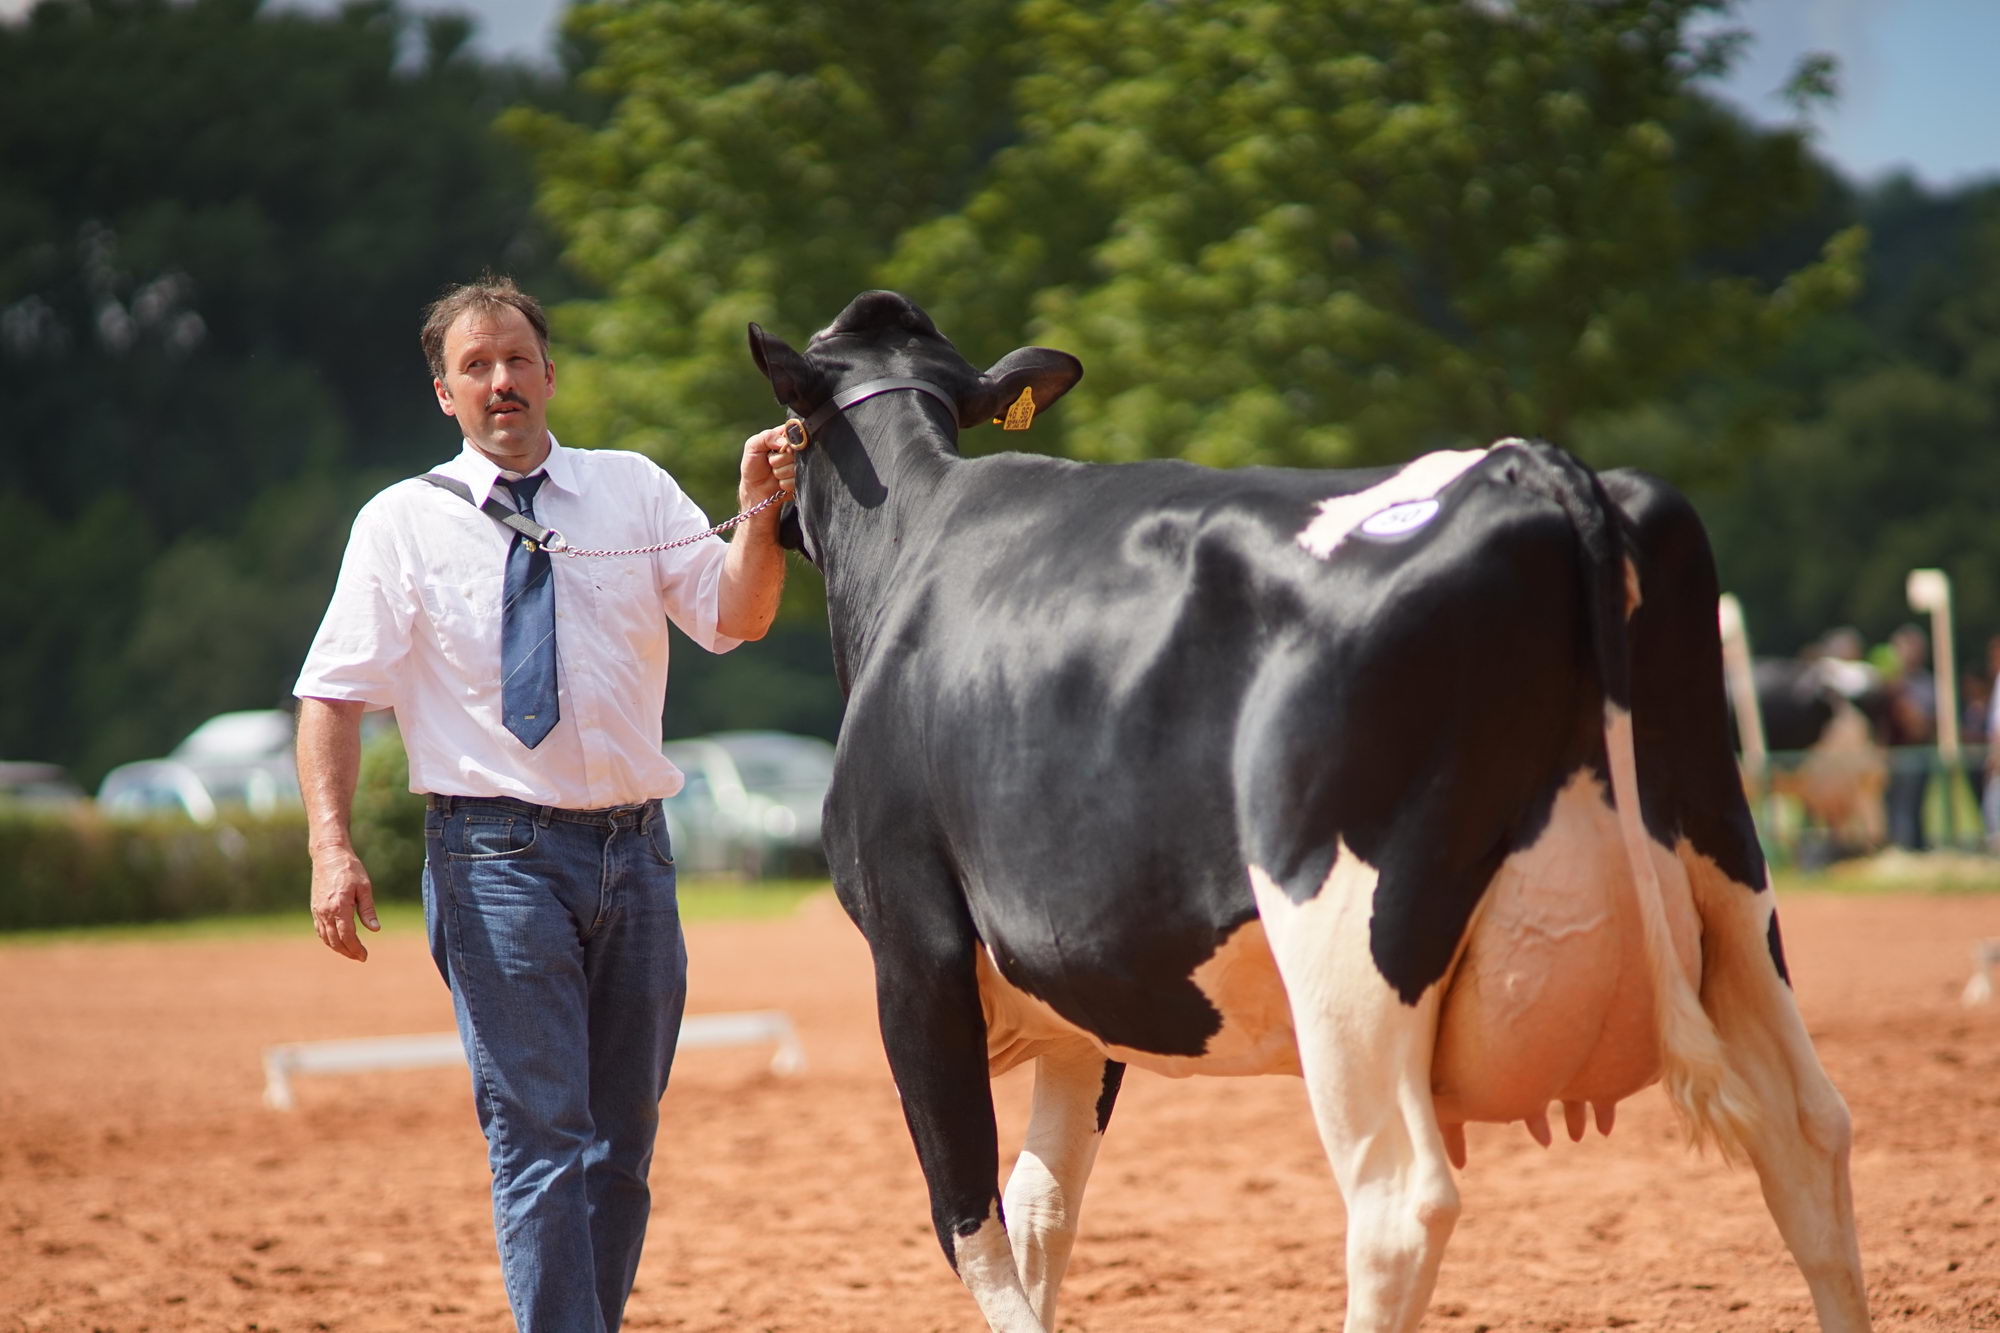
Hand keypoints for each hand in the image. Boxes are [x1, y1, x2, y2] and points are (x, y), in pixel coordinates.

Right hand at [310, 843, 379, 961]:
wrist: (329, 856)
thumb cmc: (350, 869)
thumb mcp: (364, 887)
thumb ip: (368, 910)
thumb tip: (375, 929)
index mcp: (339, 906)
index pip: (347, 935)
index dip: (356, 948)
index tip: (365, 956)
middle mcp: (325, 911)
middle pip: (335, 940)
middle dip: (348, 952)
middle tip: (360, 957)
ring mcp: (318, 911)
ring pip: (326, 938)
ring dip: (338, 948)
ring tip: (351, 952)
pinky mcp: (315, 908)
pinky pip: (320, 930)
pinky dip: (328, 940)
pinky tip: (338, 942)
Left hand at [739, 423, 798, 510]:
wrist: (754, 487)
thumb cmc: (752, 464)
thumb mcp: (753, 445)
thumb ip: (767, 437)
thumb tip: (784, 442)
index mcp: (784, 438)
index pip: (795, 434)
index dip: (788, 442)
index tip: (779, 448)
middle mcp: (794, 451)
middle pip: (797, 452)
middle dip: (780, 459)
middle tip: (770, 462)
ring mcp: (798, 466)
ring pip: (795, 468)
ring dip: (780, 472)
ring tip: (773, 472)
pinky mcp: (800, 480)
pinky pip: (795, 481)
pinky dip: (783, 483)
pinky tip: (778, 481)